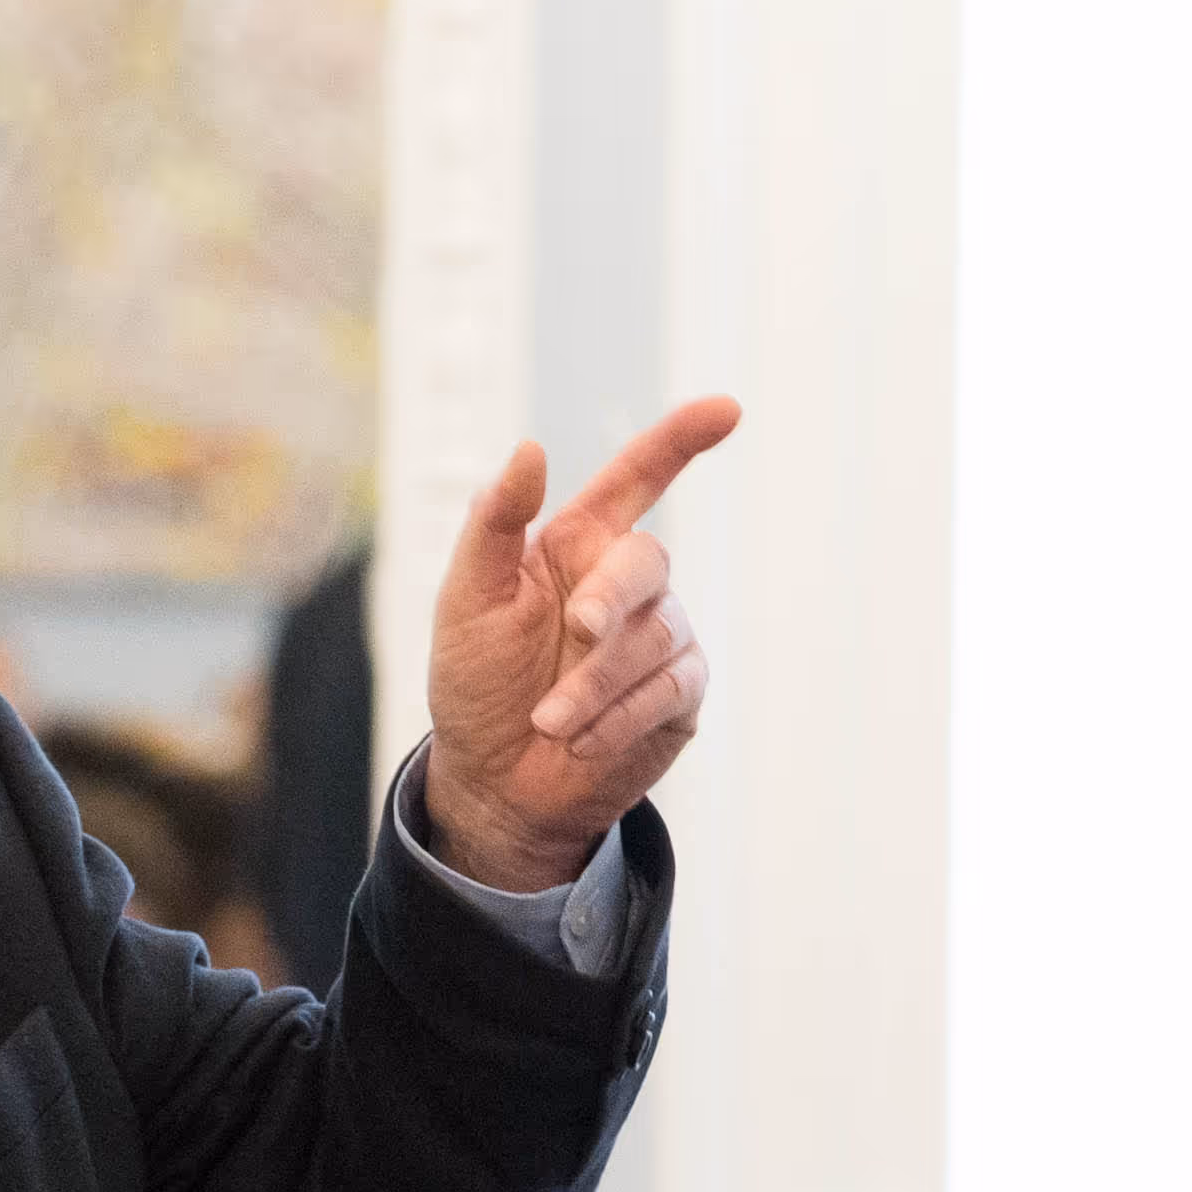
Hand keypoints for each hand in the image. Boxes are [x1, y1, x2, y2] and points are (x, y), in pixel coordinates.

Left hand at [421, 396, 742, 889]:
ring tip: (548, 723)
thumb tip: (529, 449)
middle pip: (650, 560)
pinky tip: (580, 741)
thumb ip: (493, 524)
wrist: (492, 782)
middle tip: (578, 629)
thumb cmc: (476, 683)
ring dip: (596, 682)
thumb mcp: (465, 601)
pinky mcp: (679, 695)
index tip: (726, 410)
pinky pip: (670, 689)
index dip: (680, 440)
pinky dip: (620, 716)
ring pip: (656, 635)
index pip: (638, 478)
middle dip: (613, 595)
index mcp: (578, 545)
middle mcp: (627, 583)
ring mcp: (661, 637)